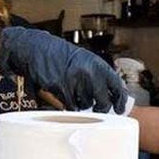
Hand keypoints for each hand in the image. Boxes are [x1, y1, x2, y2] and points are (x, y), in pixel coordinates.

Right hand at [0, 27, 127, 112]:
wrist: (39, 49)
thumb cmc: (63, 55)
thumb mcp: (87, 61)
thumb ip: (101, 76)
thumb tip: (115, 95)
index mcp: (98, 64)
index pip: (117, 87)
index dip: (120, 101)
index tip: (120, 109)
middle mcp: (89, 73)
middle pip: (103, 102)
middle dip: (101, 107)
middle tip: (97, 106)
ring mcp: (76, 82)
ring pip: (86, 105)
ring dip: (82, 103)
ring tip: (75, 90)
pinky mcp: (62, 89)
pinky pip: (71, 106)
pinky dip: (70, 104)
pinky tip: (66, 92)